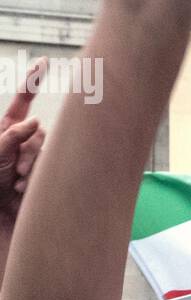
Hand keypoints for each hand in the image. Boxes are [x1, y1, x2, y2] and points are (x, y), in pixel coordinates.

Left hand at [0, 59, 45, 234]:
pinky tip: (22, 188)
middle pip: (40, 131)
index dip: (33, 80)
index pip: (23, 98)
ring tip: (17, 182)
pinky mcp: (46, 172)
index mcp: (8, 126)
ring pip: (46, 150)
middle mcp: (25, 138)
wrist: (0, 211)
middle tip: (17, 169)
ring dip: (31, 166)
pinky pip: (51, 167)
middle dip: (29, 149)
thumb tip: (36, 122)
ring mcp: (36, 155)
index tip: (44, 62)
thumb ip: (13, 134)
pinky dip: (36, 177)